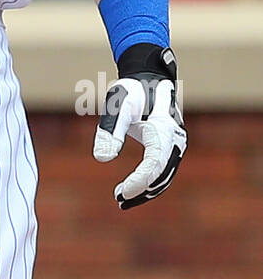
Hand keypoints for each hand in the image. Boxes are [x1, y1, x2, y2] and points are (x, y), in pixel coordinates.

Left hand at [93, 44, 186, 210]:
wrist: (149, 78)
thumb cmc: (131, 91)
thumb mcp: (117, 106)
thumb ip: (110, 131)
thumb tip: (101, 158)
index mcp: (164, 129)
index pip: (154, 163)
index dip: (139, 181)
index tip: (121, 192)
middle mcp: (176, 139)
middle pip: (162, 174)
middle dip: (141, 190)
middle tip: (118, 199)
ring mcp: (176, 145)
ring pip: (164, 176)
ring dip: (146, 190)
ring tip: (122, 199)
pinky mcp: (171, 148)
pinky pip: (163, 170)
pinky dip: (150, 182)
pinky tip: (133, 189)